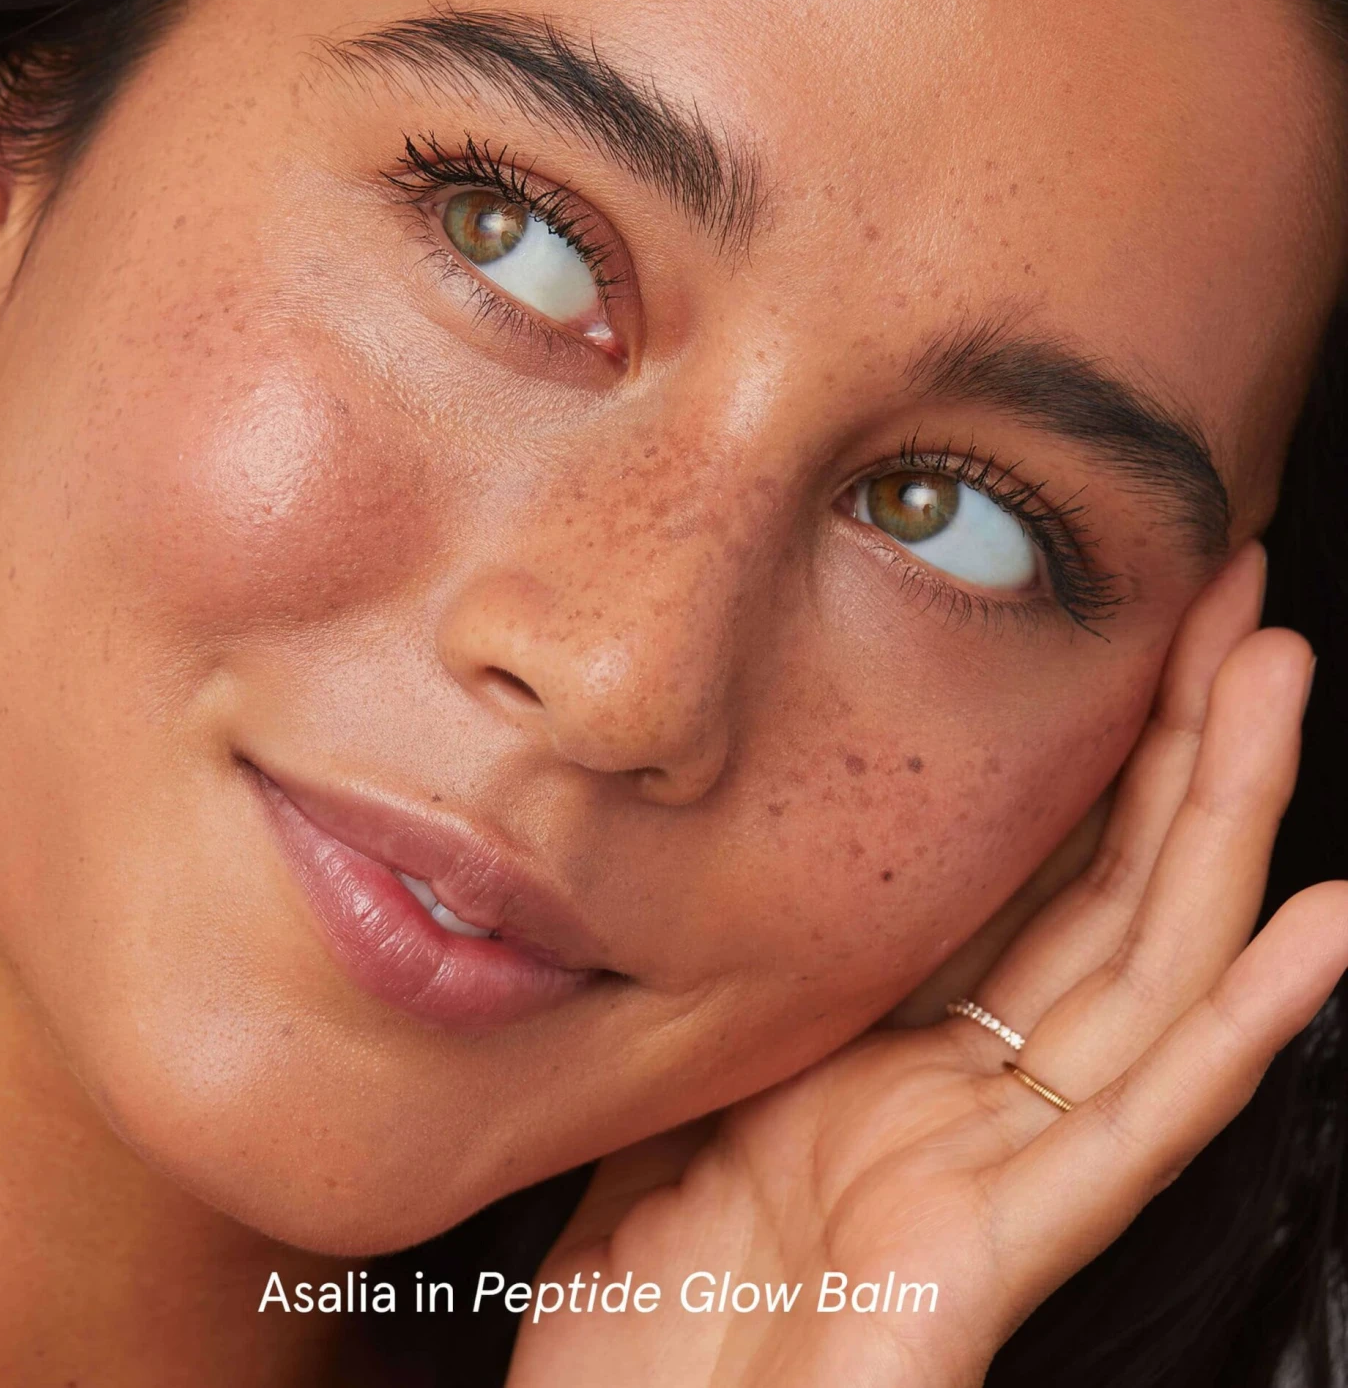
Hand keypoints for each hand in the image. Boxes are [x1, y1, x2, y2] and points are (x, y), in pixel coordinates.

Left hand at [506, 543, 1347, 1387]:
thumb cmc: (636, 1322)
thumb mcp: (676, 1092)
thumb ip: (736, 983)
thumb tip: (728, 840)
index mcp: (894, 1063)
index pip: (1023, 881)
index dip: (1085, 754)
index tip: (1120, 623)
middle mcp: (967, 1105)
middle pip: (1112, 896)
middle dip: (1177, 741)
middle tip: (1233, 600)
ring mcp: (997, 1173)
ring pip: (1150, 971)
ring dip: (1224, 819)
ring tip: (1279, 682)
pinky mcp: (998, 1249)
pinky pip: (1138, 1123)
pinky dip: (1241, 1027)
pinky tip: (1317, 928)